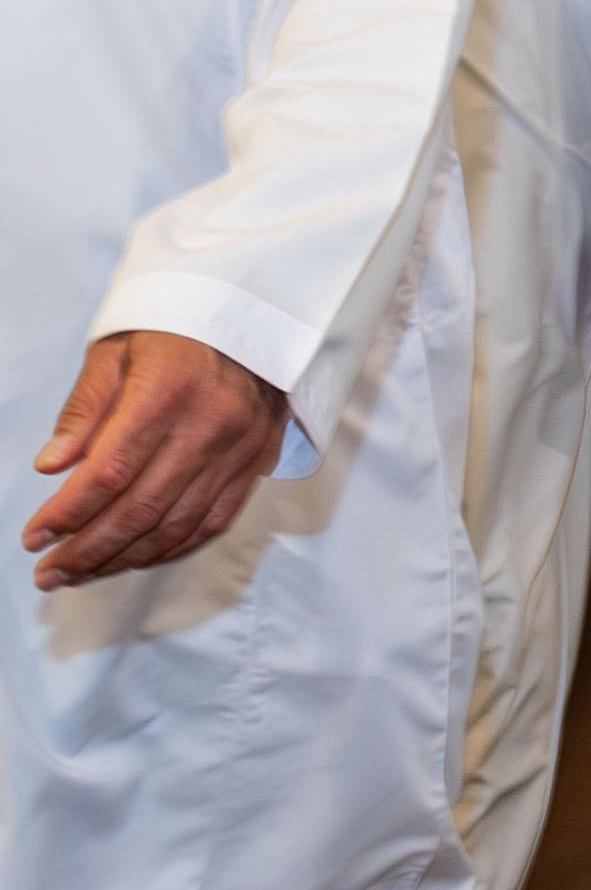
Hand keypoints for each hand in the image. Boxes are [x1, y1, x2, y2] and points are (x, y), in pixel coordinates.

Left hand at [25, 332, 287, 589]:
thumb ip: (84, 407)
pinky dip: (172, 549)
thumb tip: (52, 465)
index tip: (35, 537)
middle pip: (141, 508)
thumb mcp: (116, 349)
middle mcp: (208, 425)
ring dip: (124, 559)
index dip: (67, 514)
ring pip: (176, 525)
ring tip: (82, 574)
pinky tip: (137, 559)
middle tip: (49, 573)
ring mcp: (238, 448)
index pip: (110, 471)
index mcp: (166, 392)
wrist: (257, 315)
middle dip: (87, 549)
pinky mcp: (257, 461)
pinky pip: (214, 521)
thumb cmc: (175, 330)